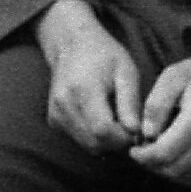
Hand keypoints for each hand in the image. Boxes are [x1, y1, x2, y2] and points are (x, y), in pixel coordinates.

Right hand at [39, 2, 146, 150]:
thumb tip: (136, 130)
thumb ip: (130, 102)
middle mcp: (64, 106)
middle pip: (94, 143)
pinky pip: (79, 139)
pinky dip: (94, 136)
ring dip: (107, 140)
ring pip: (87, 145)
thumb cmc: (105, 56)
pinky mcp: (53, 121)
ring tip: (118, 119)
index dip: (123, 137)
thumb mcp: (126, 72)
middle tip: (131, 125)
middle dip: (117, 142)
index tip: (137, 128)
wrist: (72, 46)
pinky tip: (103, 117)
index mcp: (83, 91)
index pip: (102, 131)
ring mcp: (56, 115)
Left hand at [130, 56, 190, 184]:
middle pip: (173, 169)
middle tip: (143, 152)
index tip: (133, 149)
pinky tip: (174, 157)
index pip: (163, 154)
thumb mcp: (172, 77)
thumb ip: (155, 105)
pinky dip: (181, 172)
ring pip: (184, 176)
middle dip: (151, 164)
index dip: (142, 156)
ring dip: (165, 170)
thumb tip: (147, 134)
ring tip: (157, 154)